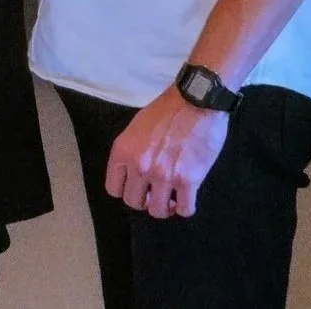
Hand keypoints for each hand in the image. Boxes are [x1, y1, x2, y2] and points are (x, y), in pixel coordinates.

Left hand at [105, 89, 230, 218]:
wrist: (197, 100)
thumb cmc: (168, 109)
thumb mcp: (137, 127)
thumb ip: (132, 151)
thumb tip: (134, 173)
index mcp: (123, 151)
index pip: (114, 189)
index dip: (127, 190)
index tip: (138, 188)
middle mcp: (140, 166)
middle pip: (134, 202)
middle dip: (145, 200)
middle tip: (156, 193)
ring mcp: (163, 175)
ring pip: (158, 211)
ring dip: (166, 207)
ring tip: (173, 198)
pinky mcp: (188, 180)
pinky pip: (185, 209)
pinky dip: (186, 208)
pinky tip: (188, 199)